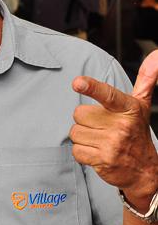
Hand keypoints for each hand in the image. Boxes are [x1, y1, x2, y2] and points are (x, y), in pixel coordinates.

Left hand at [70, 51, 157, 210]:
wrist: (145, 171)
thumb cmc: (136, 132)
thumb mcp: (142, 105)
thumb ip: (146, 79)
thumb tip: (156, 54)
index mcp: (128, 108)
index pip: (108, 95)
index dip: (92, 87)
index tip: (77, 82)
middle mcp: (121, 125)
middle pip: (79, 114)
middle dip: (85, 121)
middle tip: (101, 127)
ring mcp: (112, 144)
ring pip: (75, 132)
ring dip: (83, 137)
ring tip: (100, 141)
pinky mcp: (103, 160)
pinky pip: (76, 150)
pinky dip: (82, 153)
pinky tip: (97, 153)